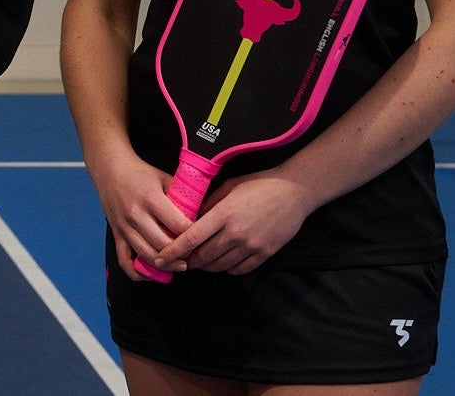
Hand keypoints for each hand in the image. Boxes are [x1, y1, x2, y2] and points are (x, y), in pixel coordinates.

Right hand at [84, 147, 191, 279]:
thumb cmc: (140, 173)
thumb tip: (202, 216)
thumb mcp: (165, 179)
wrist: (110, 169)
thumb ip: (182, 198)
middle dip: (182, 253)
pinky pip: (125, 261)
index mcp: (151, 199)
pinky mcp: (116, 235)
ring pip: (147, 256)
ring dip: (166, 265)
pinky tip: (153, 273)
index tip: (202, 237)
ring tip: (180, 264)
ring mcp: (124, 227)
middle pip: (164, 245)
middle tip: (194, 253)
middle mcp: (136, 215)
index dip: (194, 235)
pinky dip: (139, 273)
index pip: (179, 227)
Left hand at [155, 169, 316, 275]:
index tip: (160, 258)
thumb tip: (188, 219)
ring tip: (198, 261)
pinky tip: (222, 262)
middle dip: (187, 261)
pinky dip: (227, 269)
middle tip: (179, 260)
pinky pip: (240, 269)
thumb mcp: (228, 188)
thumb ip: (208, 205)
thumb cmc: (258, 184)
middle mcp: (236, 234)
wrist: (294, 192)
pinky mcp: (265, 254)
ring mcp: (252, 246)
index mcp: (223, 214)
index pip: (191, 239)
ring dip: (206, 266)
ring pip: (220, 265)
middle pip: (203, 256)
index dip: (173, 251)